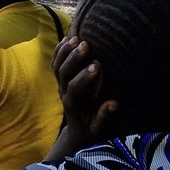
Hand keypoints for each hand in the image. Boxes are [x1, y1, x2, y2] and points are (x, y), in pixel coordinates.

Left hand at [50, 36, 117, 155]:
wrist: (78, 131)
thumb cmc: (93, 130)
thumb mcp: (100, 129)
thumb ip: (104, 117)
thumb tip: (114, 103)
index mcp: (75, 104)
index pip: (75, 89)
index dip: (84, 77)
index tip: (96, 66)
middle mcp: (64, 93)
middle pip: (63, 73)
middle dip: (74, 59)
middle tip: (85, 45)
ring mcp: (60, 85)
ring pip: (58, 66)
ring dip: (65, 51)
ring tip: (76, 38)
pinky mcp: (61, 80)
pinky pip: (55, 63)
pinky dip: (59, 50)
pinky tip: (67, 38)